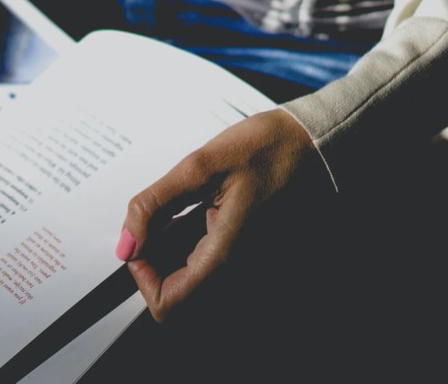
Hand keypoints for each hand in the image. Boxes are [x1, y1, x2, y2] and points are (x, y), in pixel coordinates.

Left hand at [116, 109, 324, 321]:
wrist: (320, 143)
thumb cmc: (271, 148)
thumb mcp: (200, 165)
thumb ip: (155, 205)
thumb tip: (126, 243)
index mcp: (228, 256)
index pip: (168, 305)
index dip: (143, 277)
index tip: (141, 241)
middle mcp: (243, 273)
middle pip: (182, 296)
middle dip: (159, 261)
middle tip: (163, 218)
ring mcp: (253, 269)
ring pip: (198, 283)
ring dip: (179, 253)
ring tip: (188, 209)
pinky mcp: (257, 259)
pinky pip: (218, 269)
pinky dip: (198, 247)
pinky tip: (204, 212)